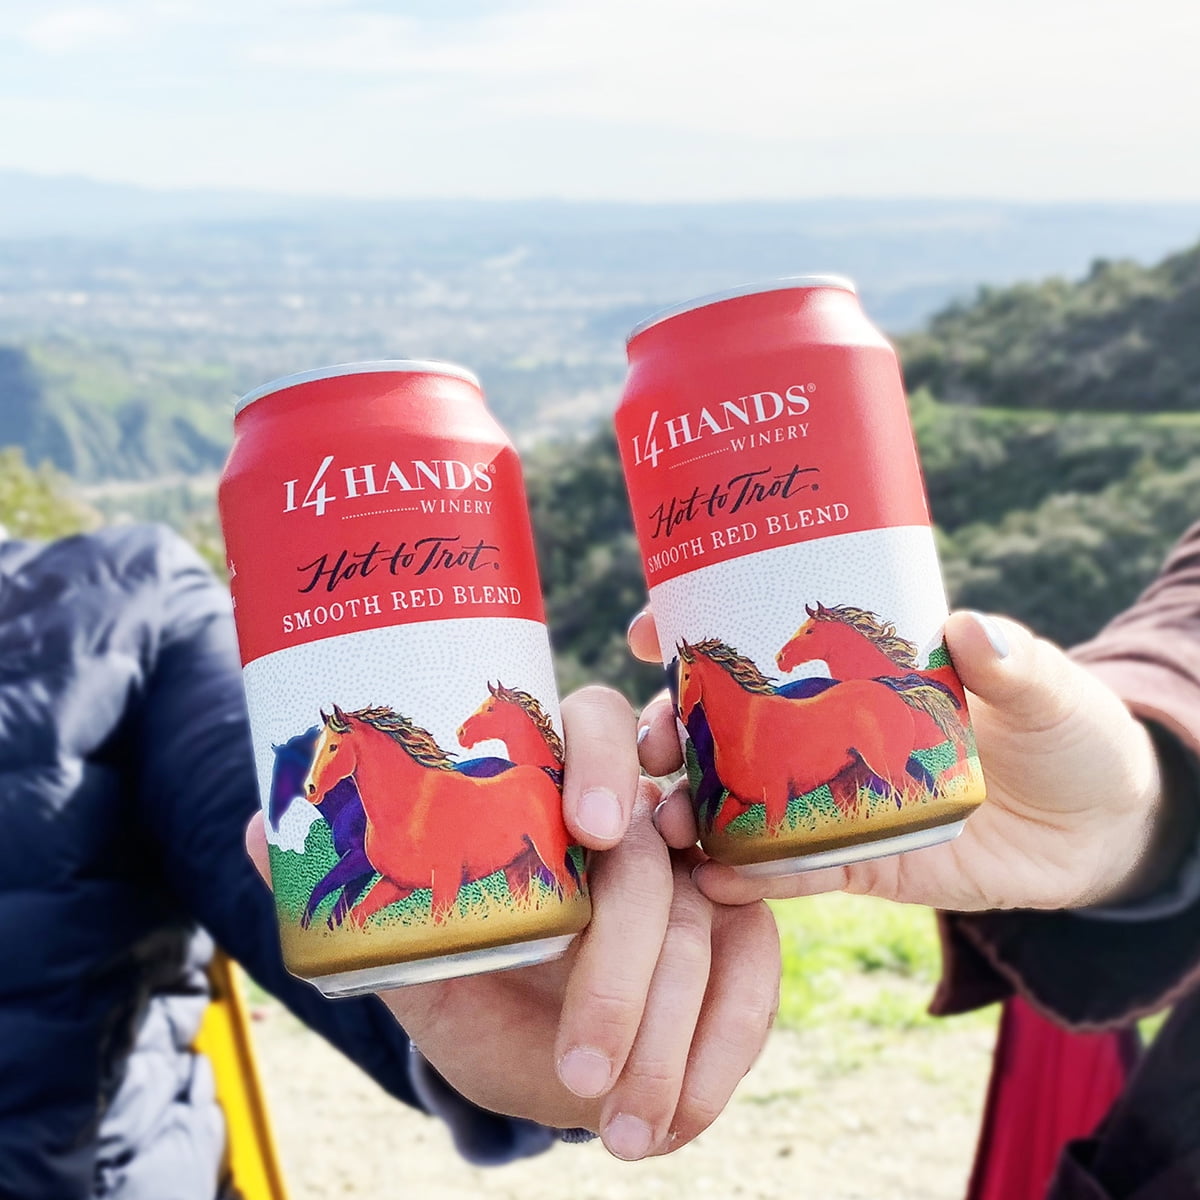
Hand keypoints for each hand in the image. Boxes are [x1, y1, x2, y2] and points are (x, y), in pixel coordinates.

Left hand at [246, 684, 779, 1159]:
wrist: (539, 1057)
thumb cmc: (474, 987)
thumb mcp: (416, 954)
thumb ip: (361, 900)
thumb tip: (262, 832)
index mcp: (556, 790)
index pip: (595, 725)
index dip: (601, 760)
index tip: (589, 828)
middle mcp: (636, 819)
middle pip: (651, 852)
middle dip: (621, 969)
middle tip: (580, 1071)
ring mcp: (695, 875)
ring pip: (709, 927)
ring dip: (668, 1036)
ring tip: (618, 1129)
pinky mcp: (743, 935)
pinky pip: (756, 982)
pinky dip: (718, 1055)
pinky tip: (674, 1119)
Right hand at [629, 608, 1170, 912]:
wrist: (1096, 829)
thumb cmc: (1065, 731)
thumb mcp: (1047, 688)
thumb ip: (1014, 662)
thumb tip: (972, 630)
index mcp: (853, 669)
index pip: (757, 638)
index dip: (694, 631)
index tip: (649, 630)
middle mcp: (823, 729)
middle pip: (723, 725)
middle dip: (669, 729)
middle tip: (652, 743)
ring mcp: (830, 798)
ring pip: (738, 799)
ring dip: (691, 808)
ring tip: (665, 822)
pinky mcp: (854, 864)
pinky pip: (792, 872)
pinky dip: (751, 878)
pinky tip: (714, 881)